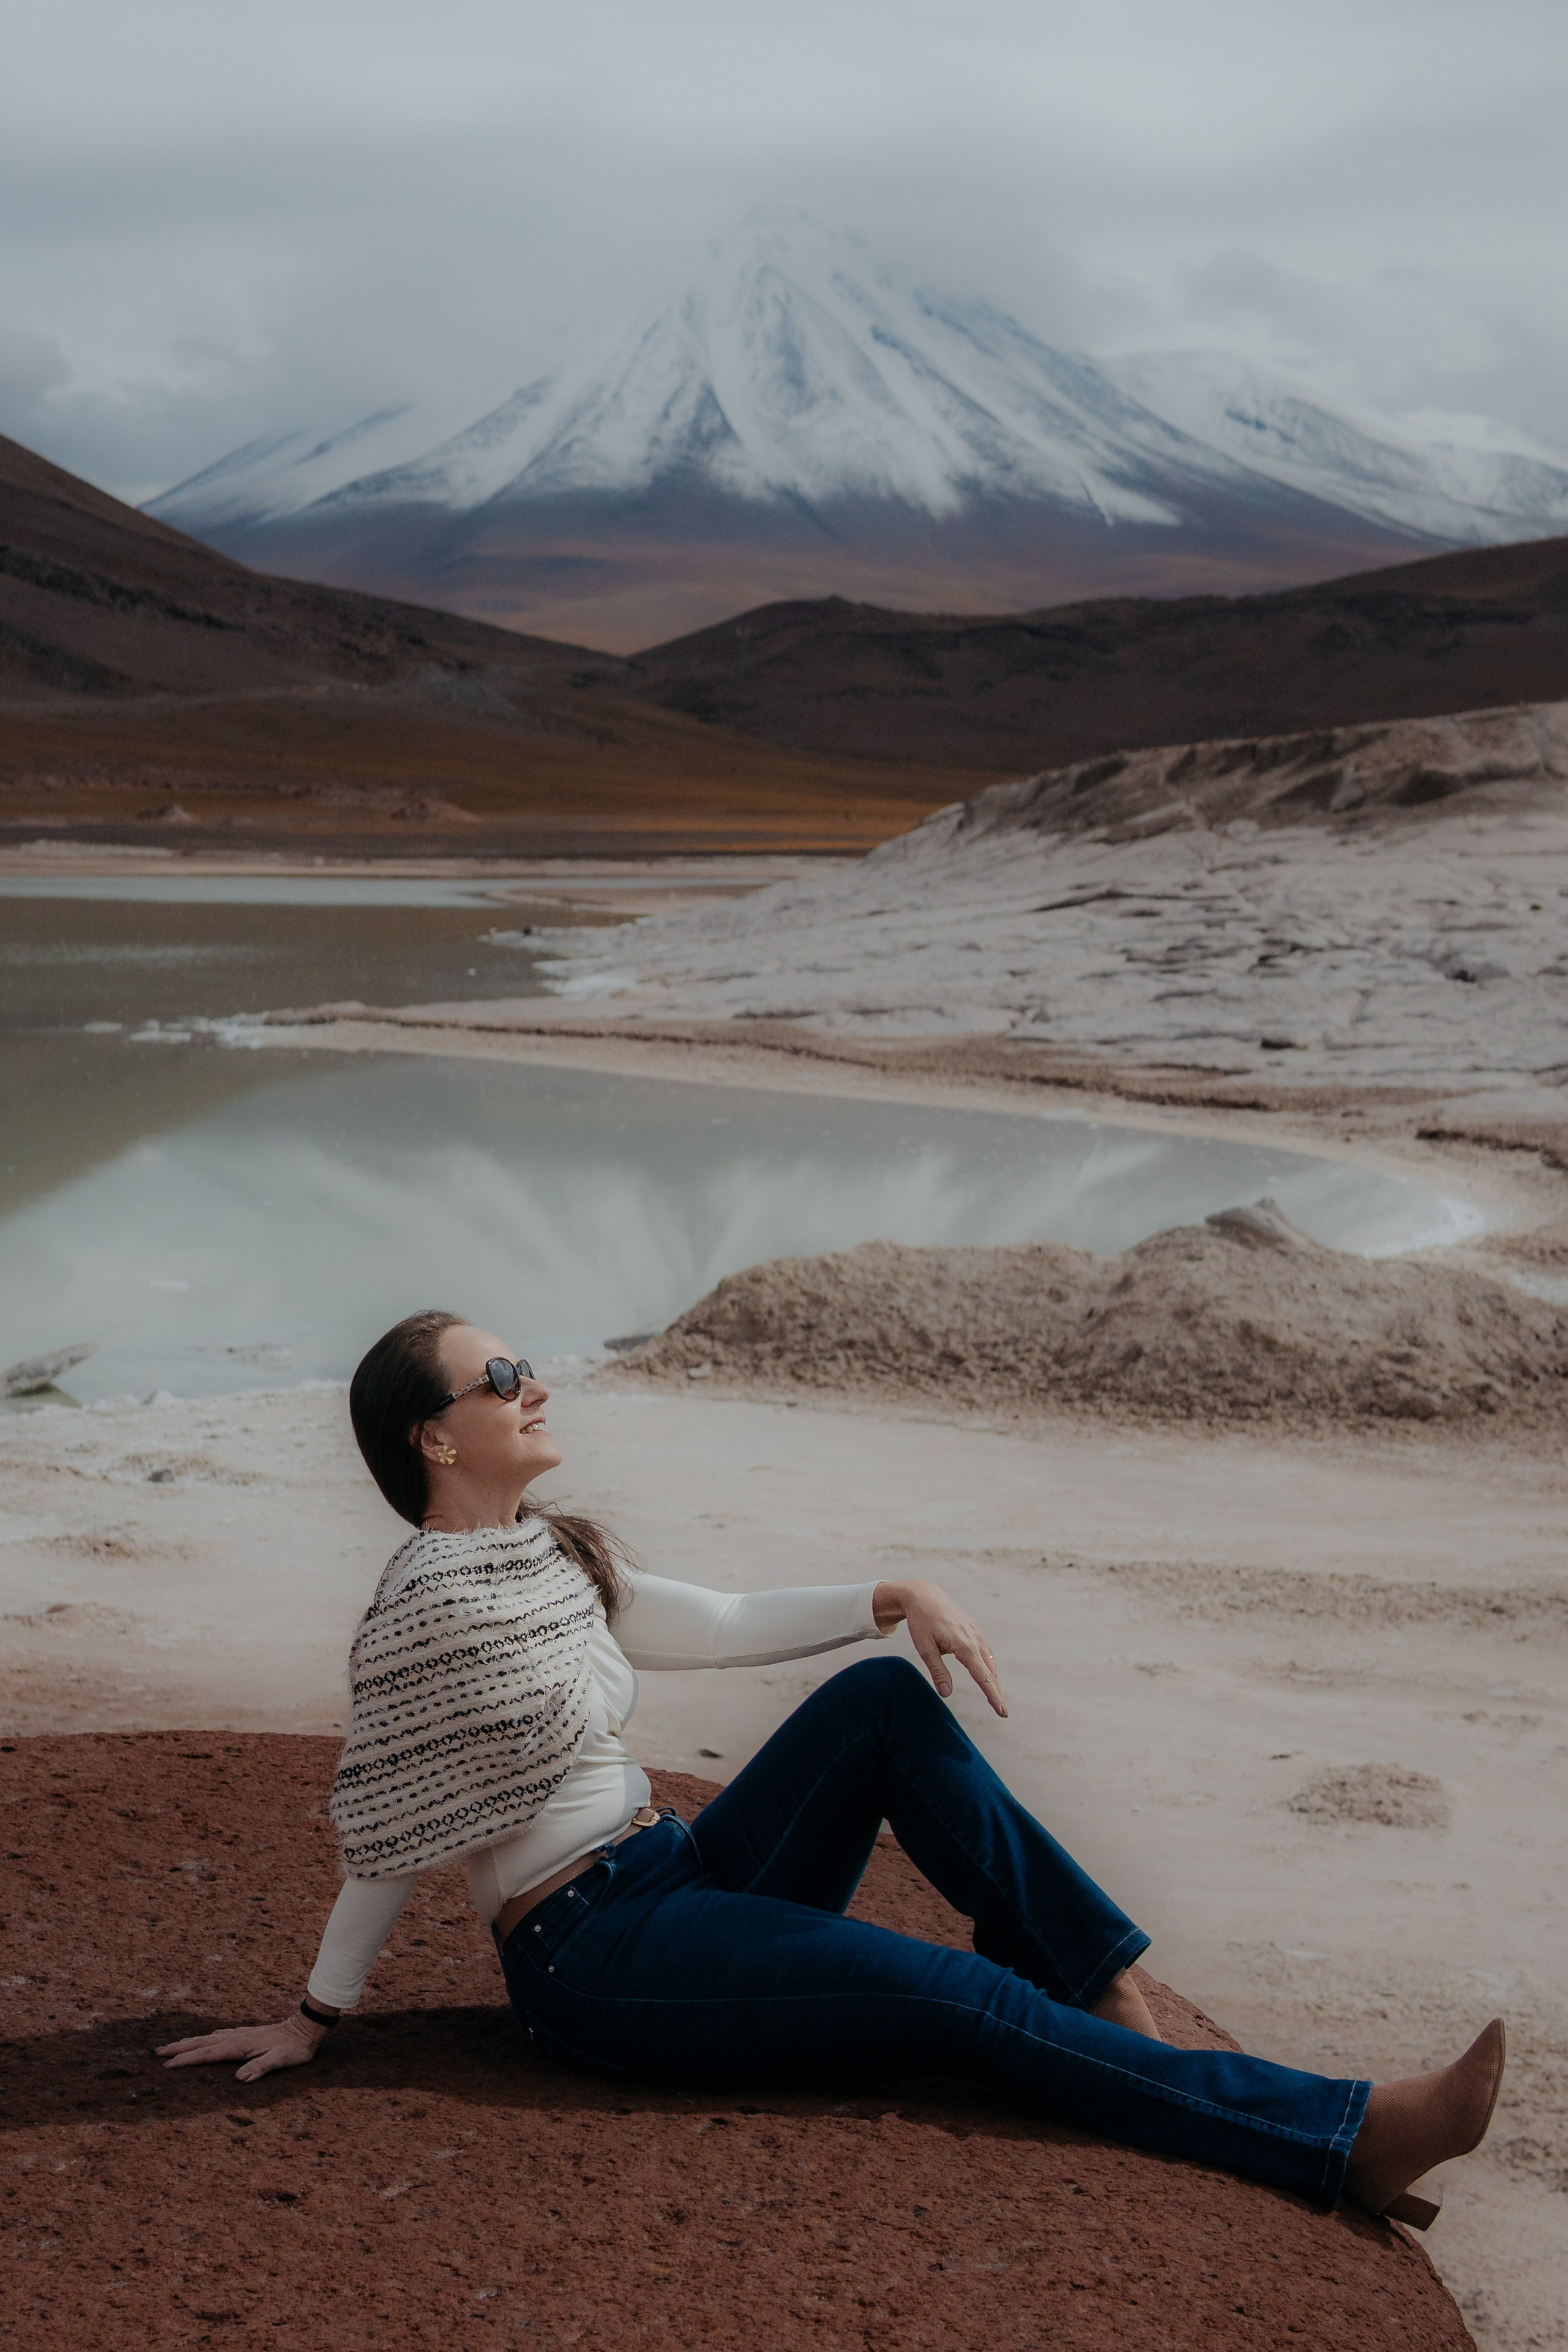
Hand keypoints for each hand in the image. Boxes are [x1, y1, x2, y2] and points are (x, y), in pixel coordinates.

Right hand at [157, 2011, 327, 2081]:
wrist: (305, 2028)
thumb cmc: (294, 2048)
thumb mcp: (282, 2059)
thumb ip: (261, 2067)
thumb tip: (239, 2078)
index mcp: (240, 2046)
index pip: (207, 2055)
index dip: (187, 2060)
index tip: (167, 2066)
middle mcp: (236, 2038)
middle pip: (201, 2044)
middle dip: (179, 2049)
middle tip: (157, 2054)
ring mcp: (239, 2035)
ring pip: (207, 2039)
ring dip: (188, 2043)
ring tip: (171, 2046)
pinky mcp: (244, 2034)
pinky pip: (217, 2037)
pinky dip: (203, 2039)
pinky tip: (202, 2041)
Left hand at [872, 1579, 1007, 1716]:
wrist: (924, 1595)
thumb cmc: (921, 1622)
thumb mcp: (924, 1648)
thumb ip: (937, 1671)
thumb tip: (947, 1694)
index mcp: (964, 1646)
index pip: (983, 1677)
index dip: (993, 1695)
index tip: (1002, 1711)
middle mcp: (975, 1639)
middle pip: (991, 1671)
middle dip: (996, 1692)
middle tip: (1002, 1712)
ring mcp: (976, 1633)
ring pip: (990, 1661)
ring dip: (994, 1679)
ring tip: (996, 1697)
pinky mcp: (974, 1629)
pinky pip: (986, 1651)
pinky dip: (990, 1666)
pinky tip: (988, 1674)